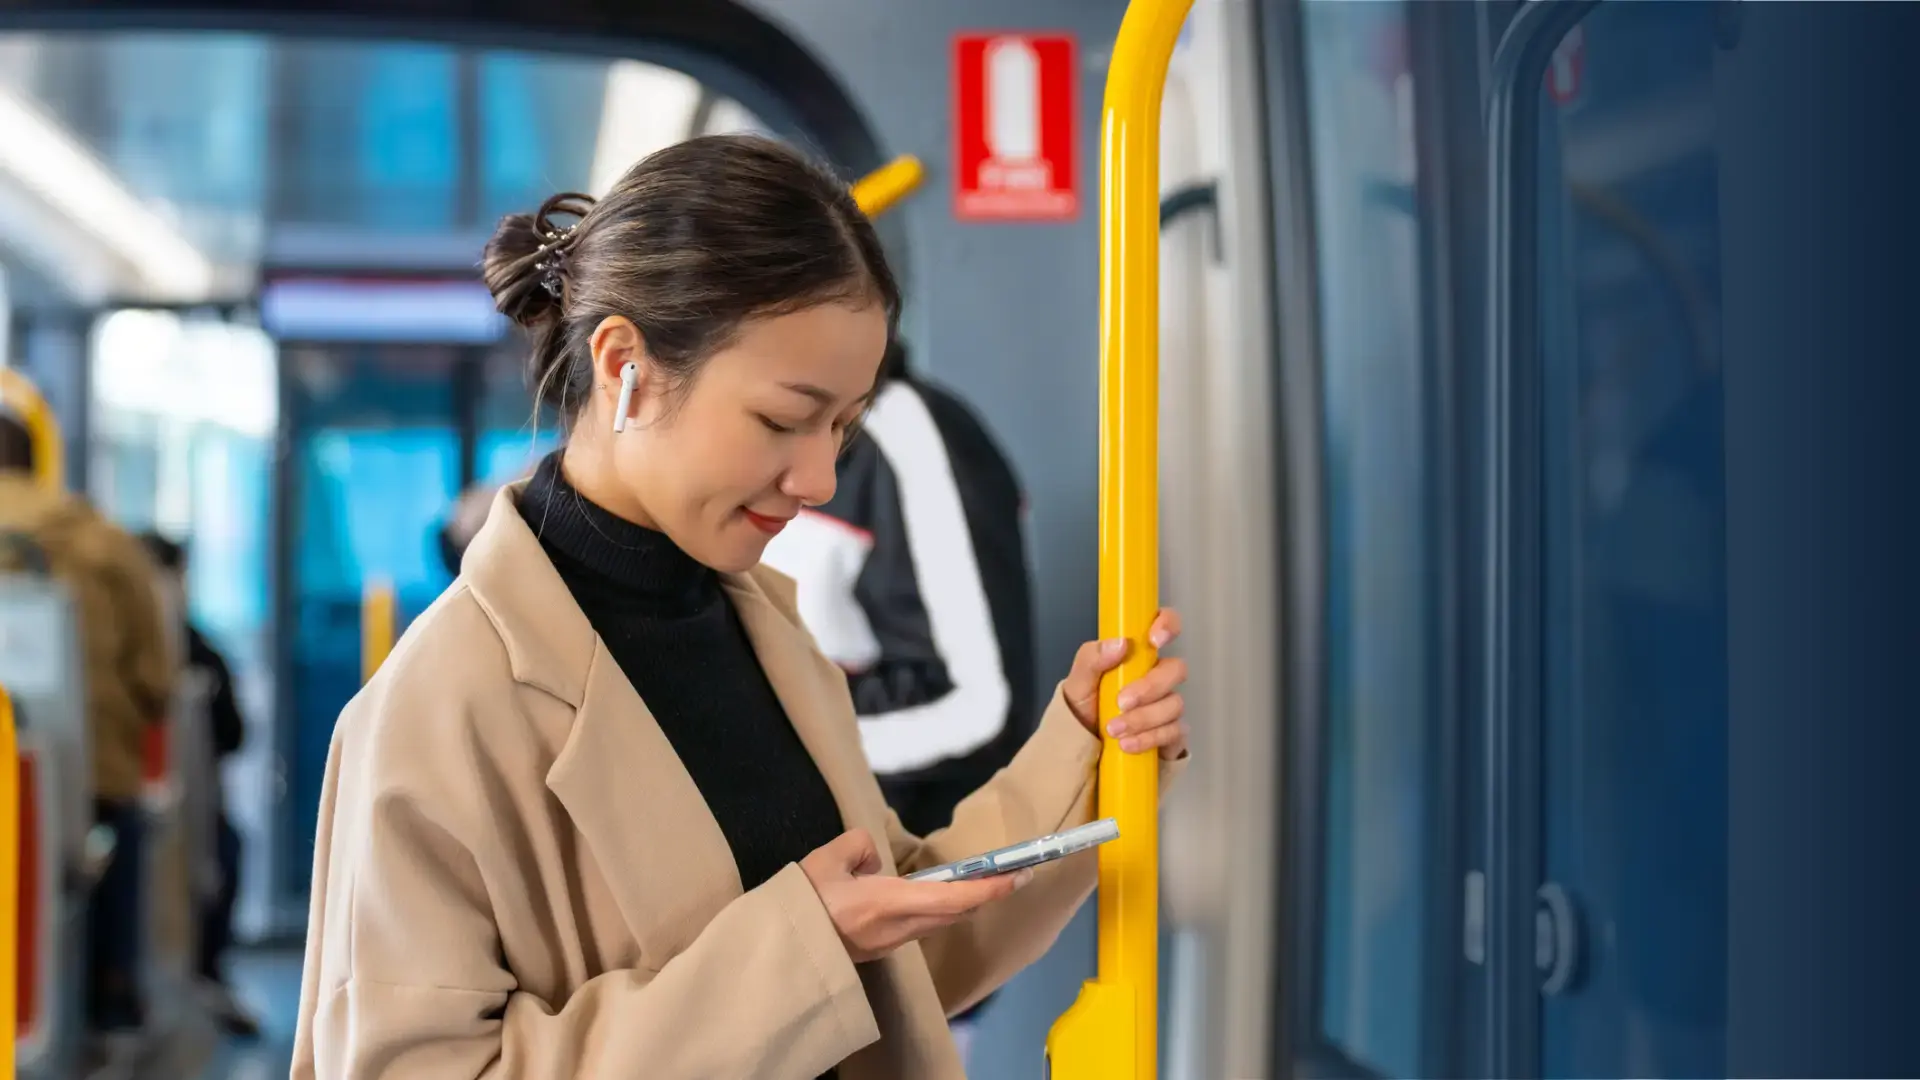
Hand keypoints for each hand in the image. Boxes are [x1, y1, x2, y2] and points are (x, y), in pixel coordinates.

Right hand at [800, 829, 1029, 963]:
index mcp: (890, 903)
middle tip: (1010, 876)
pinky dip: (935, 910)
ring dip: (961, 904)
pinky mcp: (878, 950)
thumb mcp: (828, 858)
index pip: (954, 896)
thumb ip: (859, 846)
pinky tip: (929, 897)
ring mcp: (890, 943)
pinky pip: (918, 926)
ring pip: (938, 921)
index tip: (1018, 876)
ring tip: (976, 883)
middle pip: (955, 912)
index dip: (991, 887)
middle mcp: (899, 928)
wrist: (780, 951)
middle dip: (985, 895)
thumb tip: (873, 861)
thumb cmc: (803, 905)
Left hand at [1063, 608, 1188, 759]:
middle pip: (1176, 669)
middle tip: (1121, 702)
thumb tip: (1120, 643)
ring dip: (1142, 718)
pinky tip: (1127, 744)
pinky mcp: (1172, 732)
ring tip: (1113, 730)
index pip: (1165, 625)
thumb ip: (1093, 657)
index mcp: (1138, 654)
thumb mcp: (1078, 681)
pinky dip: (1148, 738)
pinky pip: (1173, 732)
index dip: (1168, 625)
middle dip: (1150, 687)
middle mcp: (1158, 676)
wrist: (1083, 745)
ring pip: (1174, 704)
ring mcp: (1168, 704)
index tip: (1155, 640)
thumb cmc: (1085, 705)